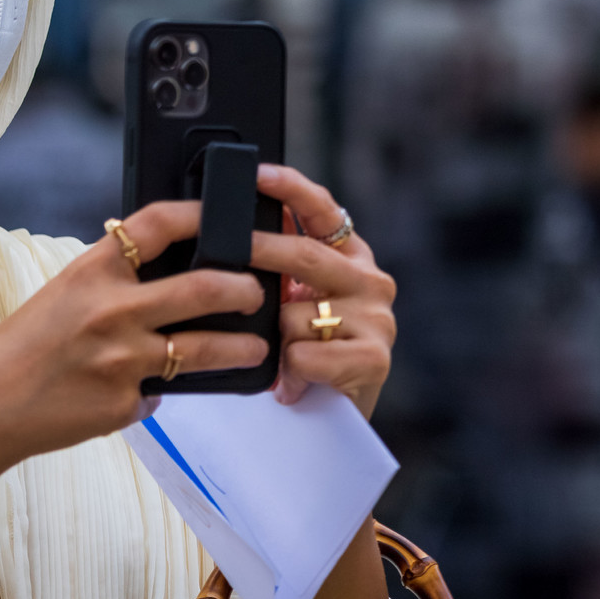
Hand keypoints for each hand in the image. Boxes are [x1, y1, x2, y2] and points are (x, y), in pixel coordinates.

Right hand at [0, 200, 265, 488]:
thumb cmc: (22, 350)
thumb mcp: (63, 297)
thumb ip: (114, 285)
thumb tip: (171, 281)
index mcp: (92, 271)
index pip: (159, 223)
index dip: (202, 214)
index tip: (228, 216)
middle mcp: (112, 310)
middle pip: (206, 287)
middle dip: (245, 289)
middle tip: (256, 294)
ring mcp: (122, 360)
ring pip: (205, 349)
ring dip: (242, 349)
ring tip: (256, 349)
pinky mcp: (124, 403)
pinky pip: (160, 395)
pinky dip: (155, 392)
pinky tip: (138, 392)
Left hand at [255, 164, 395, 418]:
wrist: (335, 425)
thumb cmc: (308, 360)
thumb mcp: (295, 306)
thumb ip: (281, 270)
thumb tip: (236, 230)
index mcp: (350, 258)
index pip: (322, 210)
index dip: (290, 188)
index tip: (257, 173)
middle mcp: (371, 281)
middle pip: (304, 255)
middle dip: (258, 253)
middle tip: (221, 256)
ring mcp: (378, 319)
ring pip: (296, 314)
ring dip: (275, 339)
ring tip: (279, 360)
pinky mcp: (375, 358)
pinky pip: (305, 354)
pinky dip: (290, 372)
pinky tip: (294, 385)